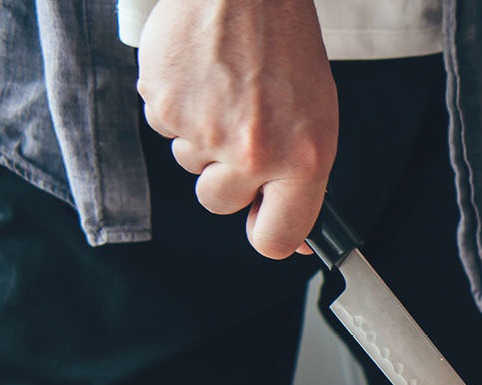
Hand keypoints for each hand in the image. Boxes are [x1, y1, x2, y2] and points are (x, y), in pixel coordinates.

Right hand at [136, 0, 336, 258]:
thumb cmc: (285, 48)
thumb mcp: (317, 119)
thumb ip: (302, 179)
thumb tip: (292, 239)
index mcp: (303, 160)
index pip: (275, 238)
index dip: (266, 234)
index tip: (263, 223)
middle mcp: (252, 153)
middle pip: (219, 203)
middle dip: (227, 176)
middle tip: (244, 129)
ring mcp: (203, 131)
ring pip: (191, 165)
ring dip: (204, 138)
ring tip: (226, 90)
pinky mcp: (163, 105)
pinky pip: (166, 129)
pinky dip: (180, 108)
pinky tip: (202, 76)